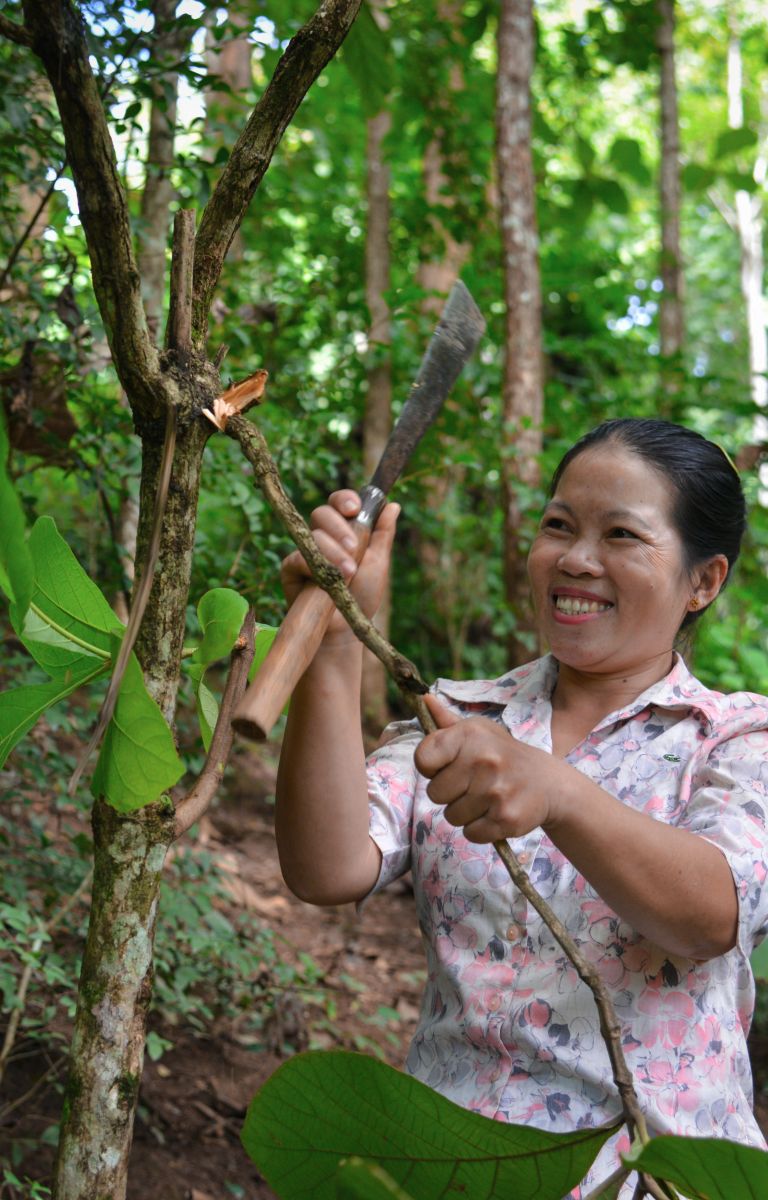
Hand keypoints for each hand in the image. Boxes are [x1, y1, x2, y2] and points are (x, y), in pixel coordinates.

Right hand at [280, 490, 399, 637]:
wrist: (346, 629)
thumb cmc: (363, 596)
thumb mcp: (378, 563)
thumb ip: (383, 534)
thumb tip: (393, 505)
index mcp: (344, 531)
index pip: (339, 503)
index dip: (345, 499)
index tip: (355, 508)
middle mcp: (322, 537)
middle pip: (322, 512)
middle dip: (340, 527)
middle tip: (353, 547)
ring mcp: (305, 551)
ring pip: (314, 534)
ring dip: (333, 552)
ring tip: (349, 573)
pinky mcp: (290, 569)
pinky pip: (298, 556)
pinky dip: (313, 565)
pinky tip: (325, 580)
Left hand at [414, 695, 564, 842]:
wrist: (550, 784)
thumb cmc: (504, 756)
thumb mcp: (480, 732)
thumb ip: (447, 722)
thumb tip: (424, 699)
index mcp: (470, 735)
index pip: (422, 759)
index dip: (431, 768)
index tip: (448, 767)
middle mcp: (483, 760)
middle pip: (434, 793)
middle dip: (450, 794)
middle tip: (474, 785)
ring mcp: (495, 791)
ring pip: (451, 816)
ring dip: (466, 812)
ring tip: (487, 798)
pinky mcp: (506, 818)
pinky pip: (470, 834)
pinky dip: (480, 829)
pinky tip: (496, 813)